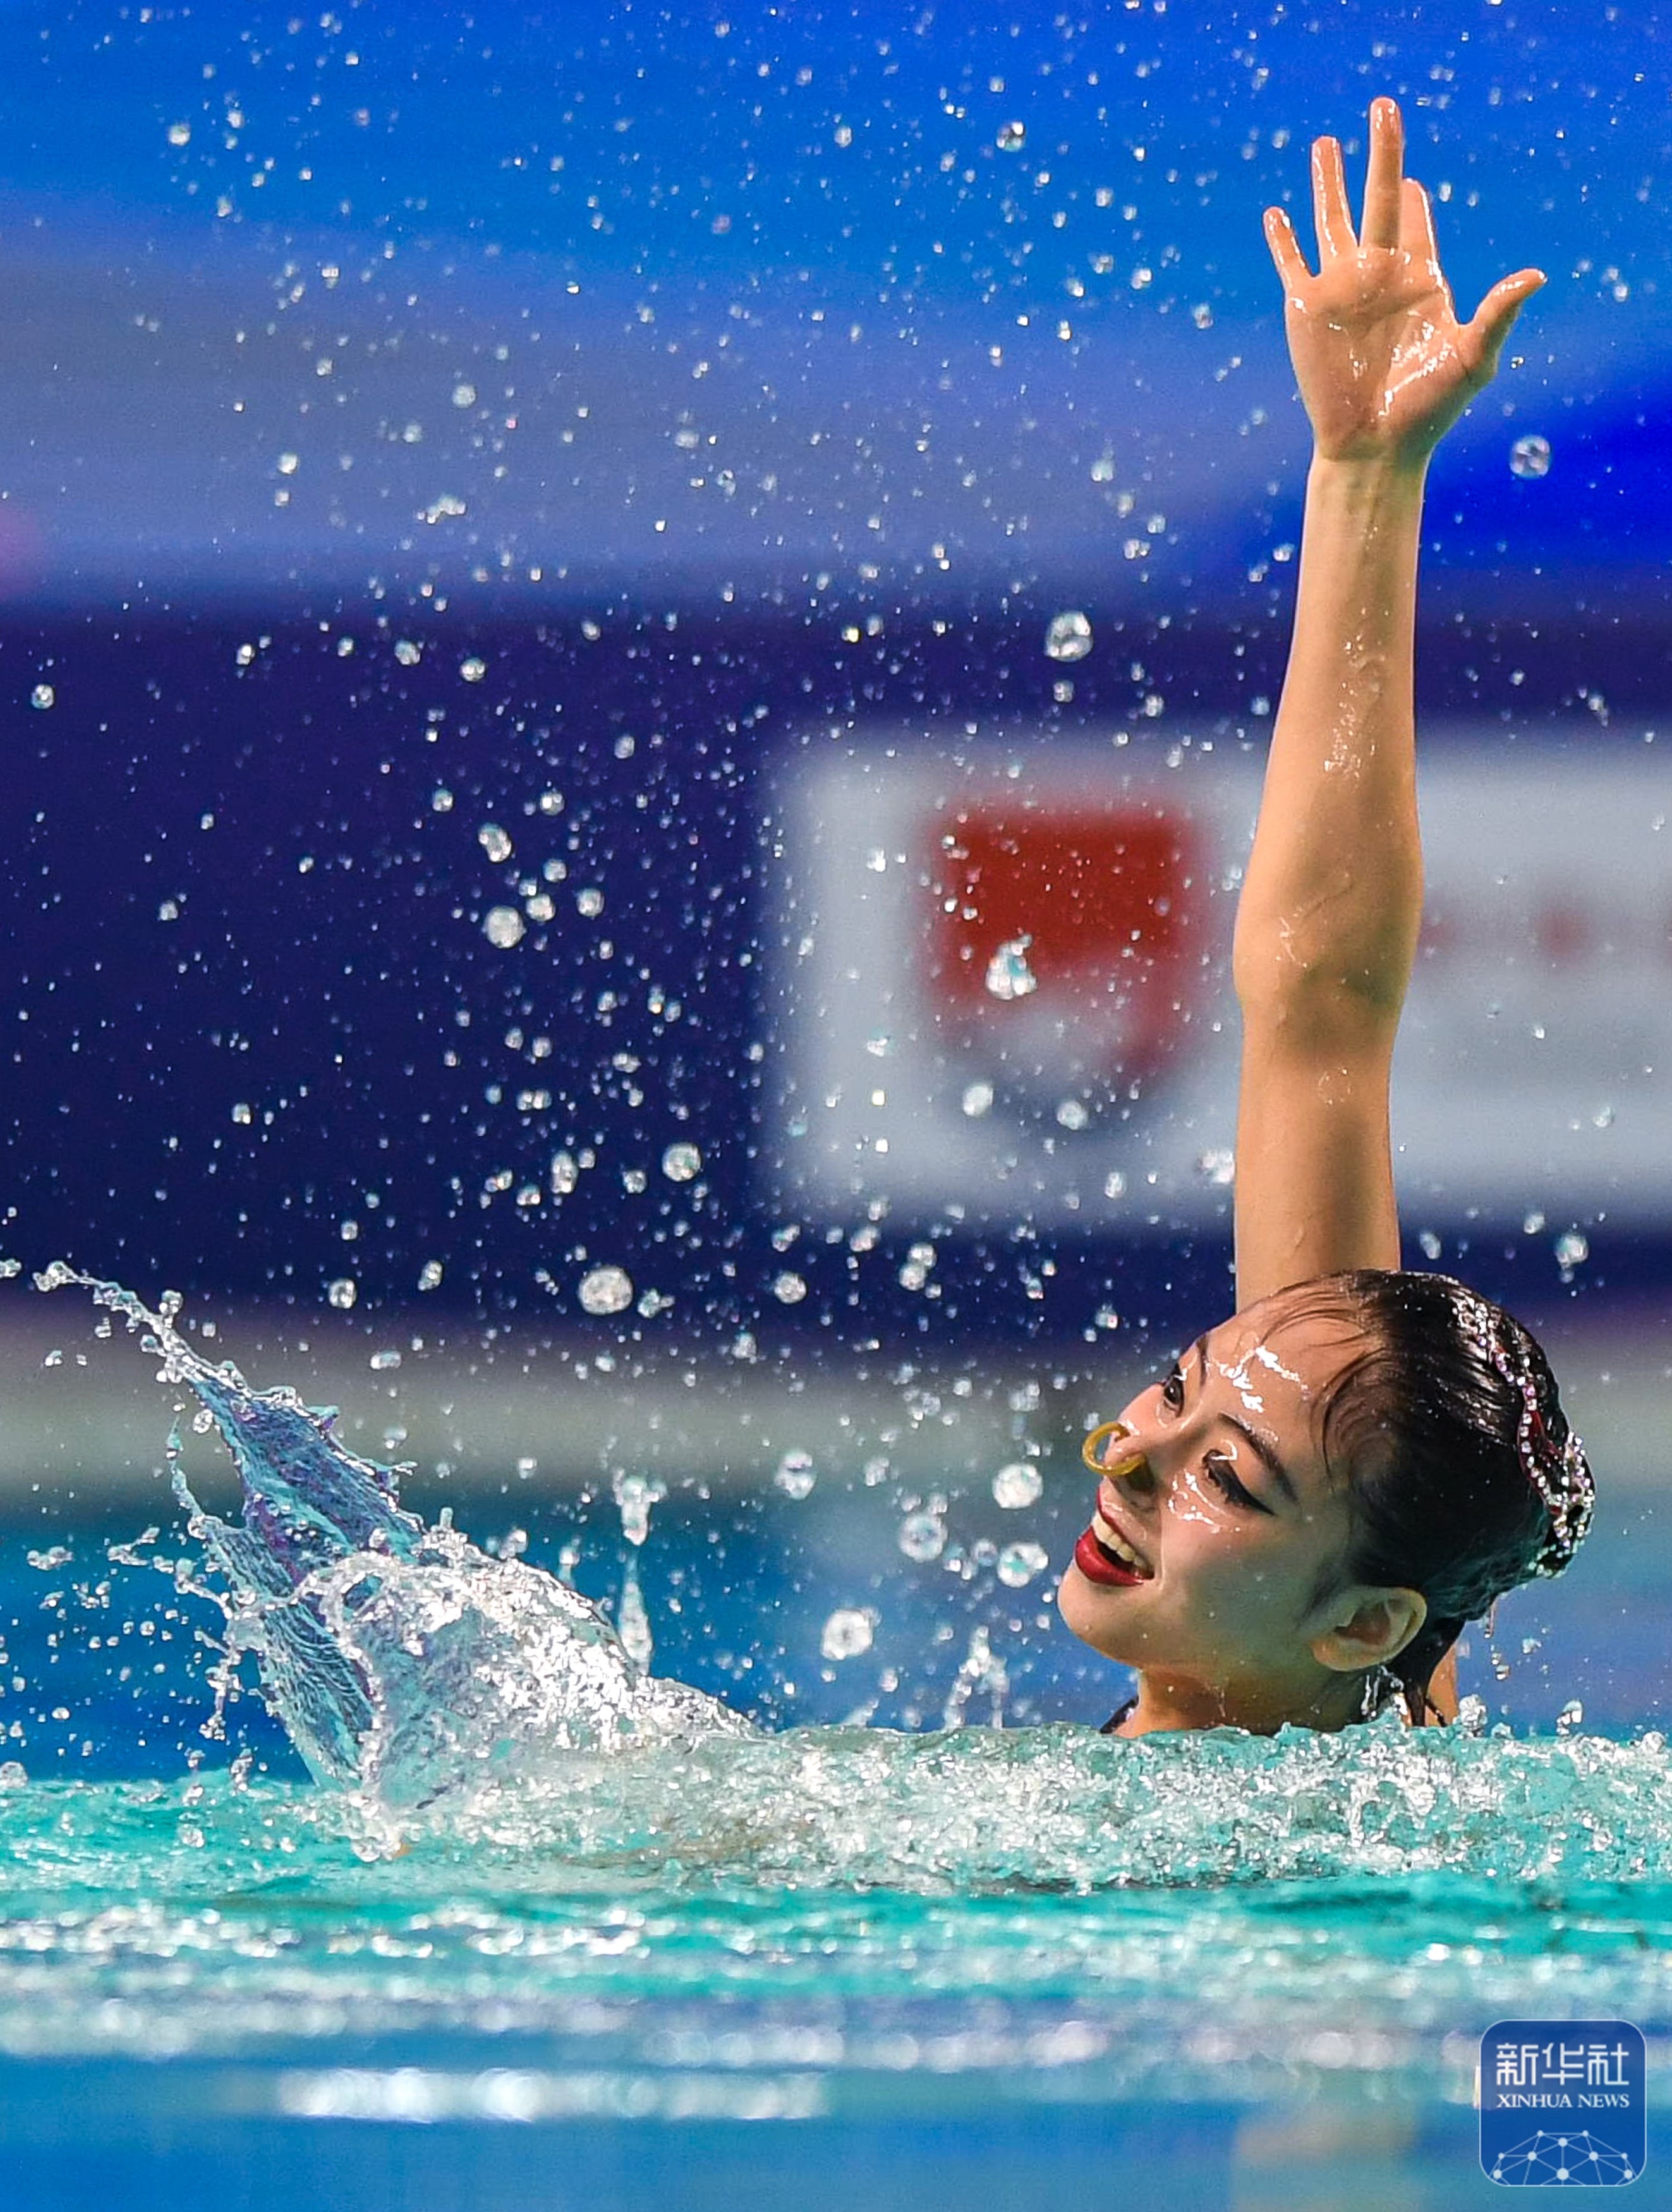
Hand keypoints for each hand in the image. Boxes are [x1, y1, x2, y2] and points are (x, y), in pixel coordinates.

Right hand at [1264, 97, 1543, 465]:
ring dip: (1327, 183)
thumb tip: (1536, 276)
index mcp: (1420, 280)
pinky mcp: (1307, 310)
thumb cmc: (1427, 410)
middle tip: (1382, 108)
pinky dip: (1282, 240)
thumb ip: (1497, 315)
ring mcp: (1341, 290)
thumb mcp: (1472, 359)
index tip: (1416, 179)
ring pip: (1331, 221)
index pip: (1419, 224)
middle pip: (1379, 199)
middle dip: (1381, 154)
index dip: (1419, 198)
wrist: (1374, 447)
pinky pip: (1292, 264)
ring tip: (1324, 143)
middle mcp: (1380, 276)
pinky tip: (1275, 214)